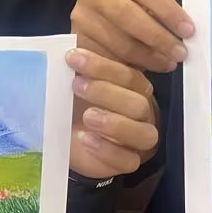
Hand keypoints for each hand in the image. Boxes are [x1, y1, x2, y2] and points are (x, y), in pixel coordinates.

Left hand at [66, 48, 158, 179]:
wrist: (67, 136)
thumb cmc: (75, 102)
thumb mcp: (78, 82)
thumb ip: (81, 69)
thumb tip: (72, 50)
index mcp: (134, 88)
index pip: (128, 75)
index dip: (101, 67)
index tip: (73, 58)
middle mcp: (142, 112)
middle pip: (138, 103)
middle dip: (106, 92)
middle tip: (77, 85)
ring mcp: (139, 139)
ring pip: (144, 133)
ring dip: (114, 124)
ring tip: (87, 116)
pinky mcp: (128, 162)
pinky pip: (129, 161)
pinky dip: (108, 151)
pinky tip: (86, 139)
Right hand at [70, 0, 194, 73]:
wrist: (95, 21)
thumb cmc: (130, 8)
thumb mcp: (143, 0)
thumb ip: (160, 9)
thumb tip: (185, 32)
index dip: (169, 11)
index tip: (189, 30)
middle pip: (129, 15)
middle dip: (159, 37)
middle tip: (180, 53)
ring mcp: (81, 17)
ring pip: (120, 42)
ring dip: (149, 57)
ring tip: (169, 63)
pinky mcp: (77, 42)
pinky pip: (109, 59)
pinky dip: (132, 68)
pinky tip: (148, 69)